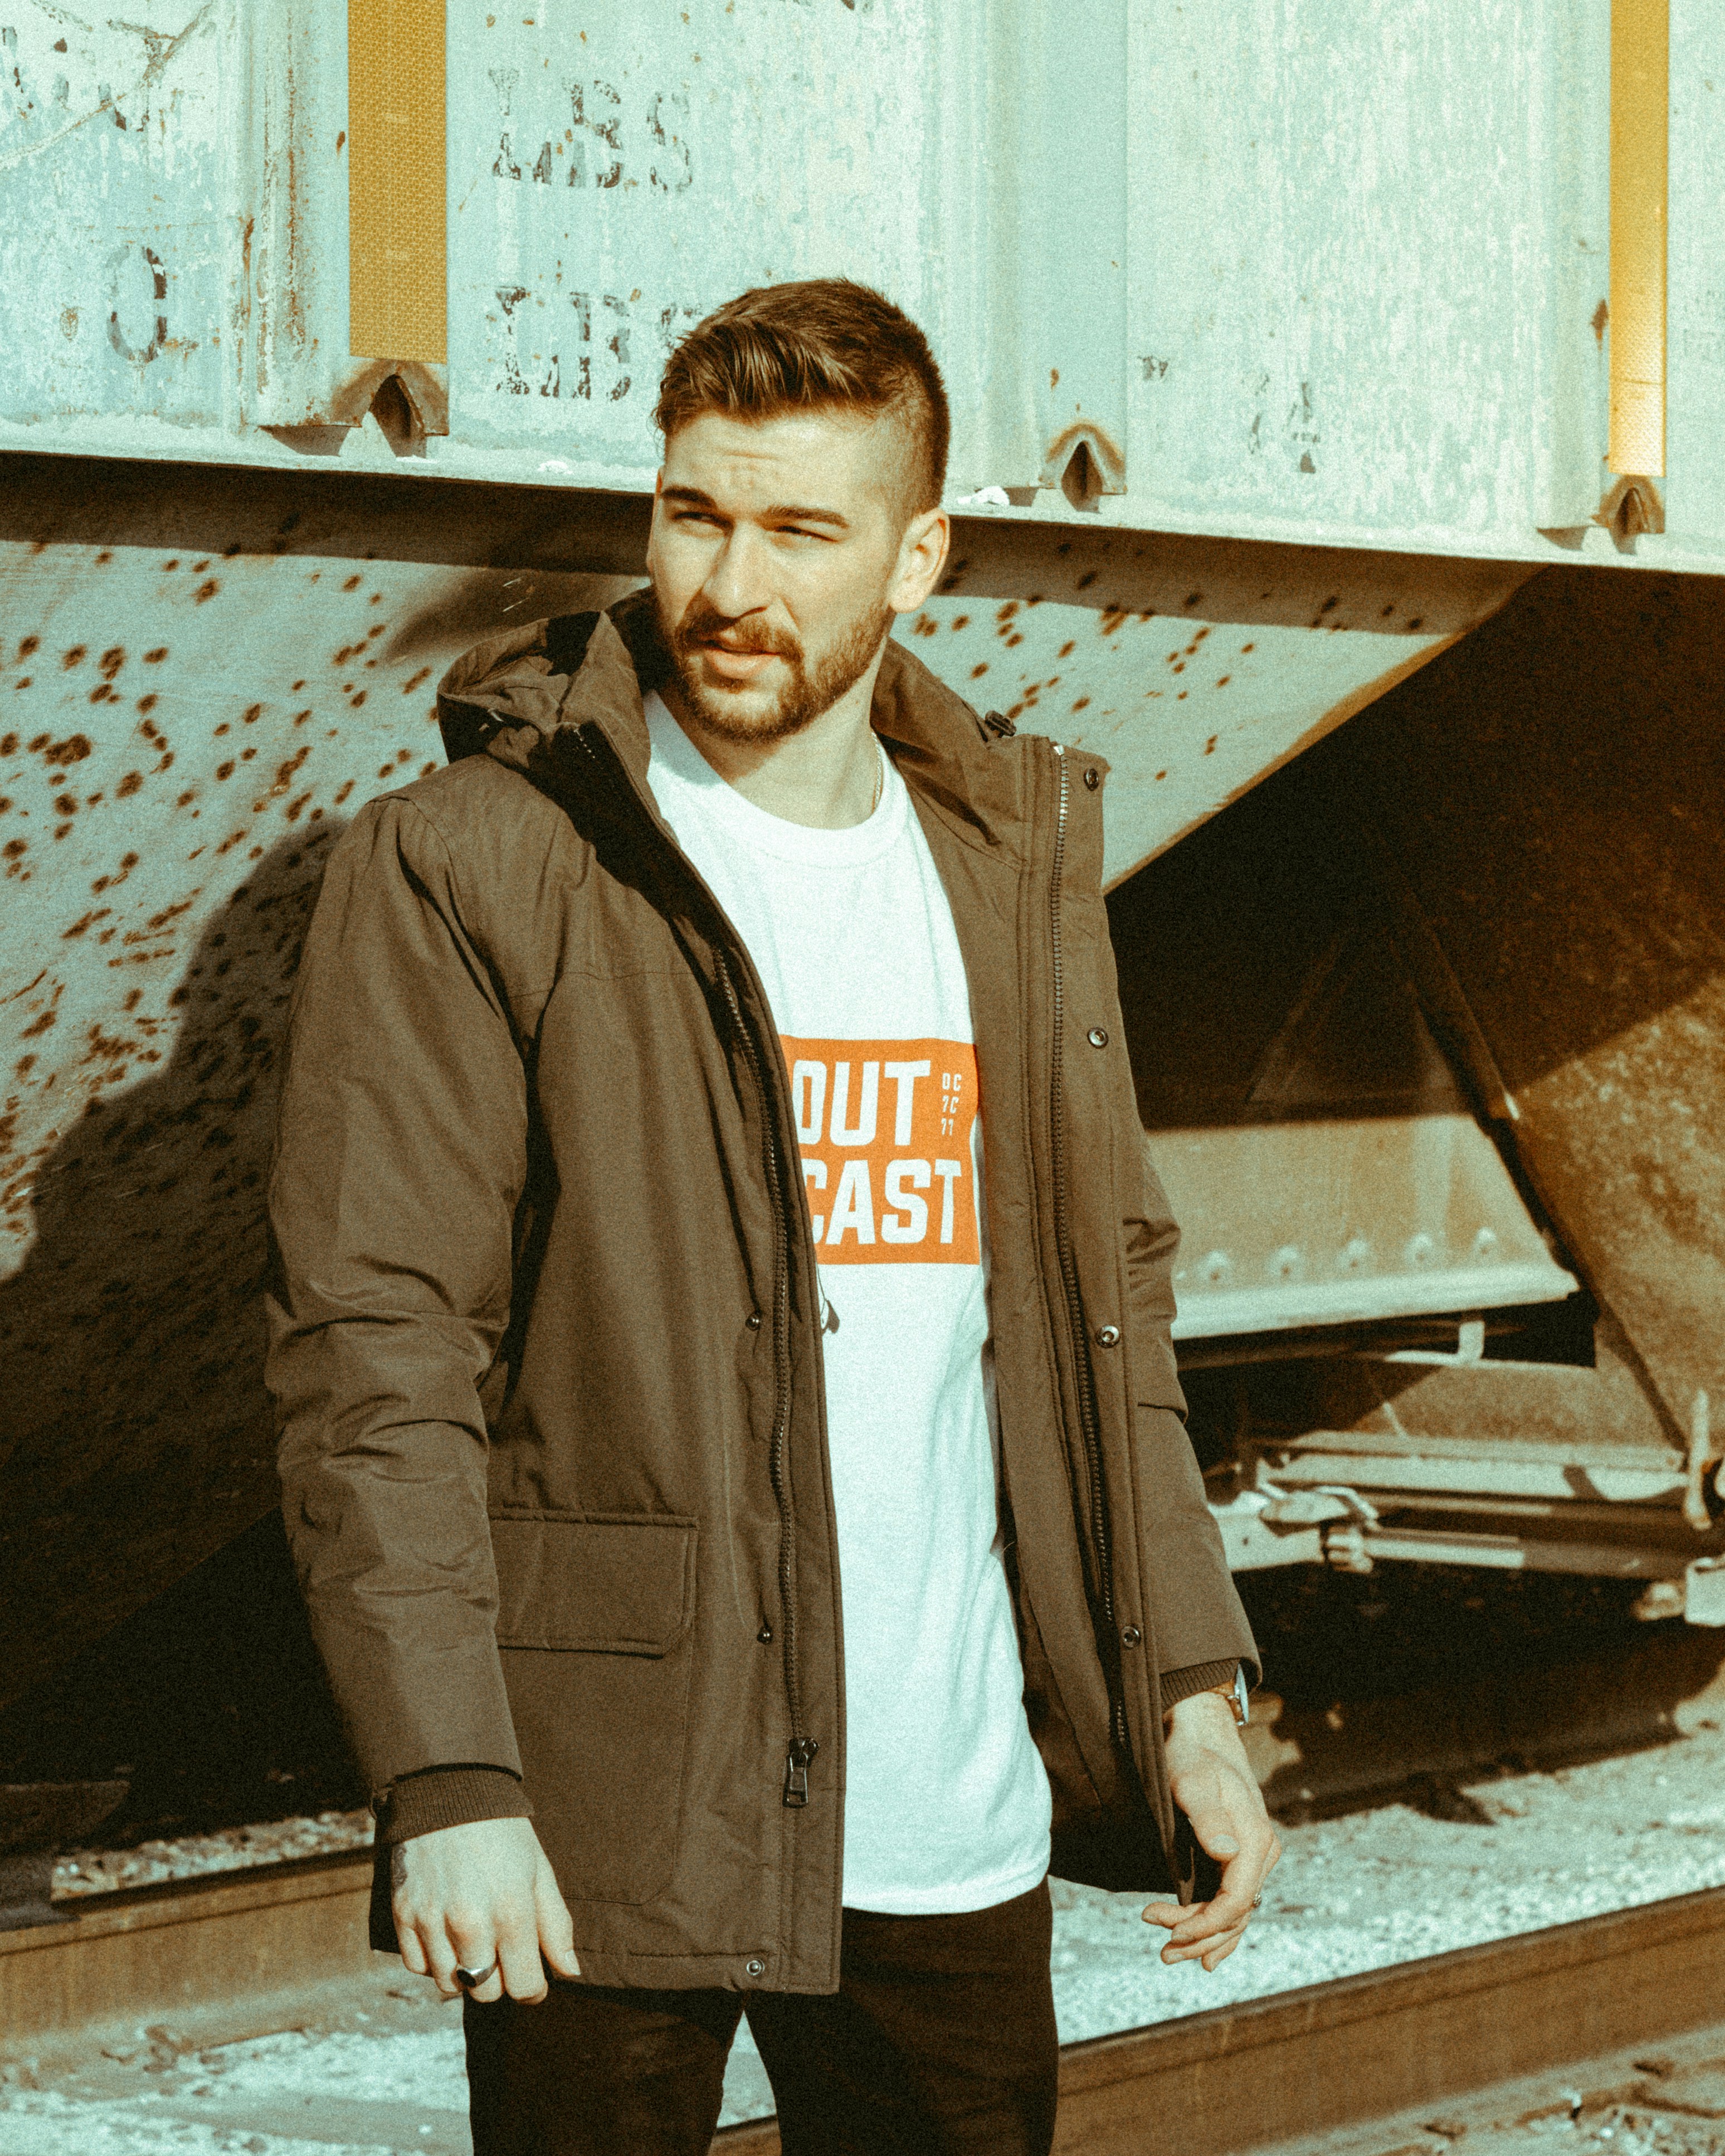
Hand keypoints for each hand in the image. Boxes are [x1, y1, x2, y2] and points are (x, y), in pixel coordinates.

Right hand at [390, 1817, 579, 2004]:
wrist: (448, 1791)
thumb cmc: (503, 1832)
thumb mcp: (540, 1870)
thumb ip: (556, 1925)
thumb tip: (570, 1972)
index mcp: (512, 1913)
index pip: (523, 1988)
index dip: (533, 1987)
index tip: (533, 1976)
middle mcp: (470, 1924)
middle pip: (486, 1993)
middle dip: (499, 1978)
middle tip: (501, 1949)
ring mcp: (431, 1921)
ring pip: (449, 1985)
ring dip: (464, 1970)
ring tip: (473, 1937)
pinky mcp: (403, 1915)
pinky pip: (417, 1967)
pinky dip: (432, 1959)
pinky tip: (445, 1932)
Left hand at [1140, 1689, 1280, 1971]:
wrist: (1201, 1735)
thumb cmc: (1193, 1756)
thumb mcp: (1193, 1780)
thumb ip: (1208, 1817)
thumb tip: (1226, 1854)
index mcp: (1255, 1840)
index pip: (1237, 1901)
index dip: (1204, 1924)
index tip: (1166, 1929)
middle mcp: (1261, 1853)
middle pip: (1236, 1915)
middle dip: (1198, 1937)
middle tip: (1161, 1950)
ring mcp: (1253, 1857)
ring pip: (1236, 1915)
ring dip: (1206, 1939)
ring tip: (1169, 1954)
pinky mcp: (1240, 1858)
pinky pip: (1236, 1904)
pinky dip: (1222, 1931)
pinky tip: (1207, 1956)